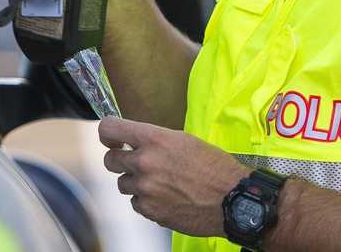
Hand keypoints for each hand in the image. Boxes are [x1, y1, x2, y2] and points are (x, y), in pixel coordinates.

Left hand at [99, 117, 249, 236]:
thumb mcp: (185, 140)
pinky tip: (166, 197)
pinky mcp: (150, 211)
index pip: (110, 129)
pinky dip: (147, 201)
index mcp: (154, 139)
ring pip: (123, 184)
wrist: (232, 200)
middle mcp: (145, 162)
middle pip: (110, 160)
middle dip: (119, 160)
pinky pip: (136, 203)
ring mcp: (145, 189)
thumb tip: (137, 142)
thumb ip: (156, 140)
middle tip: (134, 163)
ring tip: (160, 183)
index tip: (111, 139)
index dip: (107, 134)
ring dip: (136, 183)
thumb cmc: (215, 168)